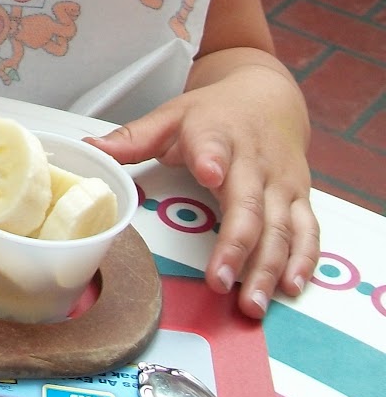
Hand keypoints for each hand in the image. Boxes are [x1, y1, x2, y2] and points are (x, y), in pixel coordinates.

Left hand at [87, 59, 316, 318]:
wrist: (268, 95)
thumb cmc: (213, 113)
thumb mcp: (171, 117)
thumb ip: (133, 138)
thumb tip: (88, 146)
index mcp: (215, 134)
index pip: (213, 145)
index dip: (211, 159)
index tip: (208, 172)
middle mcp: (253, 160)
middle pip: (248, 204)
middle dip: (236, 245)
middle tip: (220, 282)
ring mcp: (280, 181)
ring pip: (280, 226)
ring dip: (268, 266)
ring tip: (251, 302)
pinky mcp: (299, 196)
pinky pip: (307, 231)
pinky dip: (304, 260)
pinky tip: (291, 287)